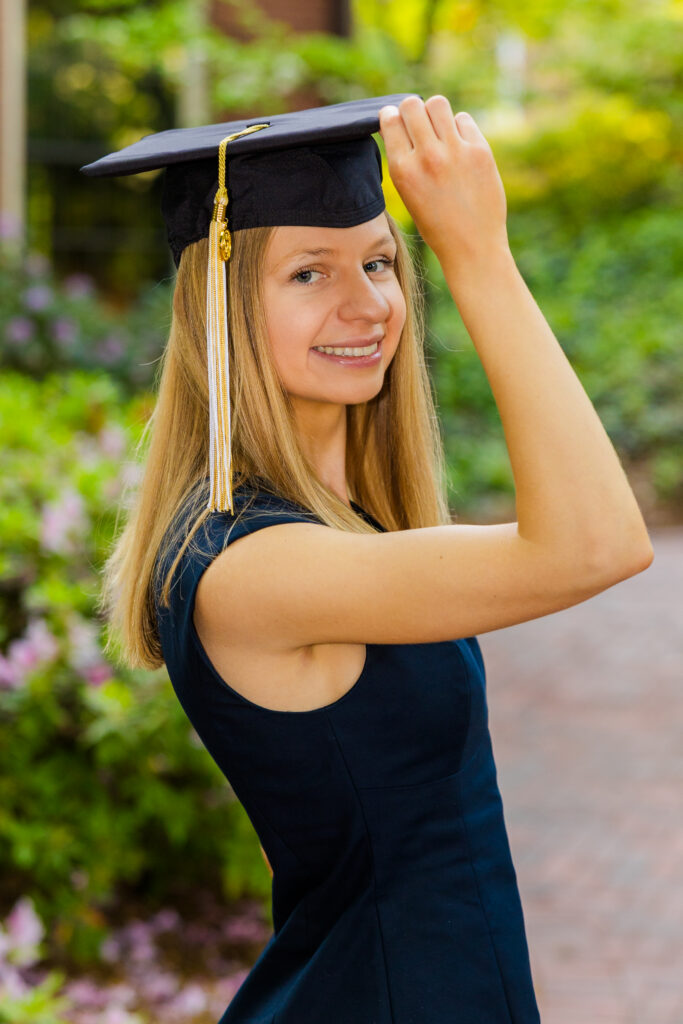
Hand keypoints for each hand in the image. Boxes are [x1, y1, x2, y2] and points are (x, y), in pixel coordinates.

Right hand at [379, 95, 509, 267]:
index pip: (390, 119)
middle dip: (412, 110)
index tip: (396, 121)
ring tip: (440, 130)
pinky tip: (460, 147)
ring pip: (437, 104)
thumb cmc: (437, 225)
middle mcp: (427, 157)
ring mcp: (455, 152)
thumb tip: (401, 123)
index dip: (392, 116)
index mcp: (403, 170)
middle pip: (411, 104)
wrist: (472, 248)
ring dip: (435, 113)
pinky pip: (464, 119)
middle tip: (419, 124)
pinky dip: (460, 128)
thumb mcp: (408, 195)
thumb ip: (404, 160)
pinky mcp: (480, 151)